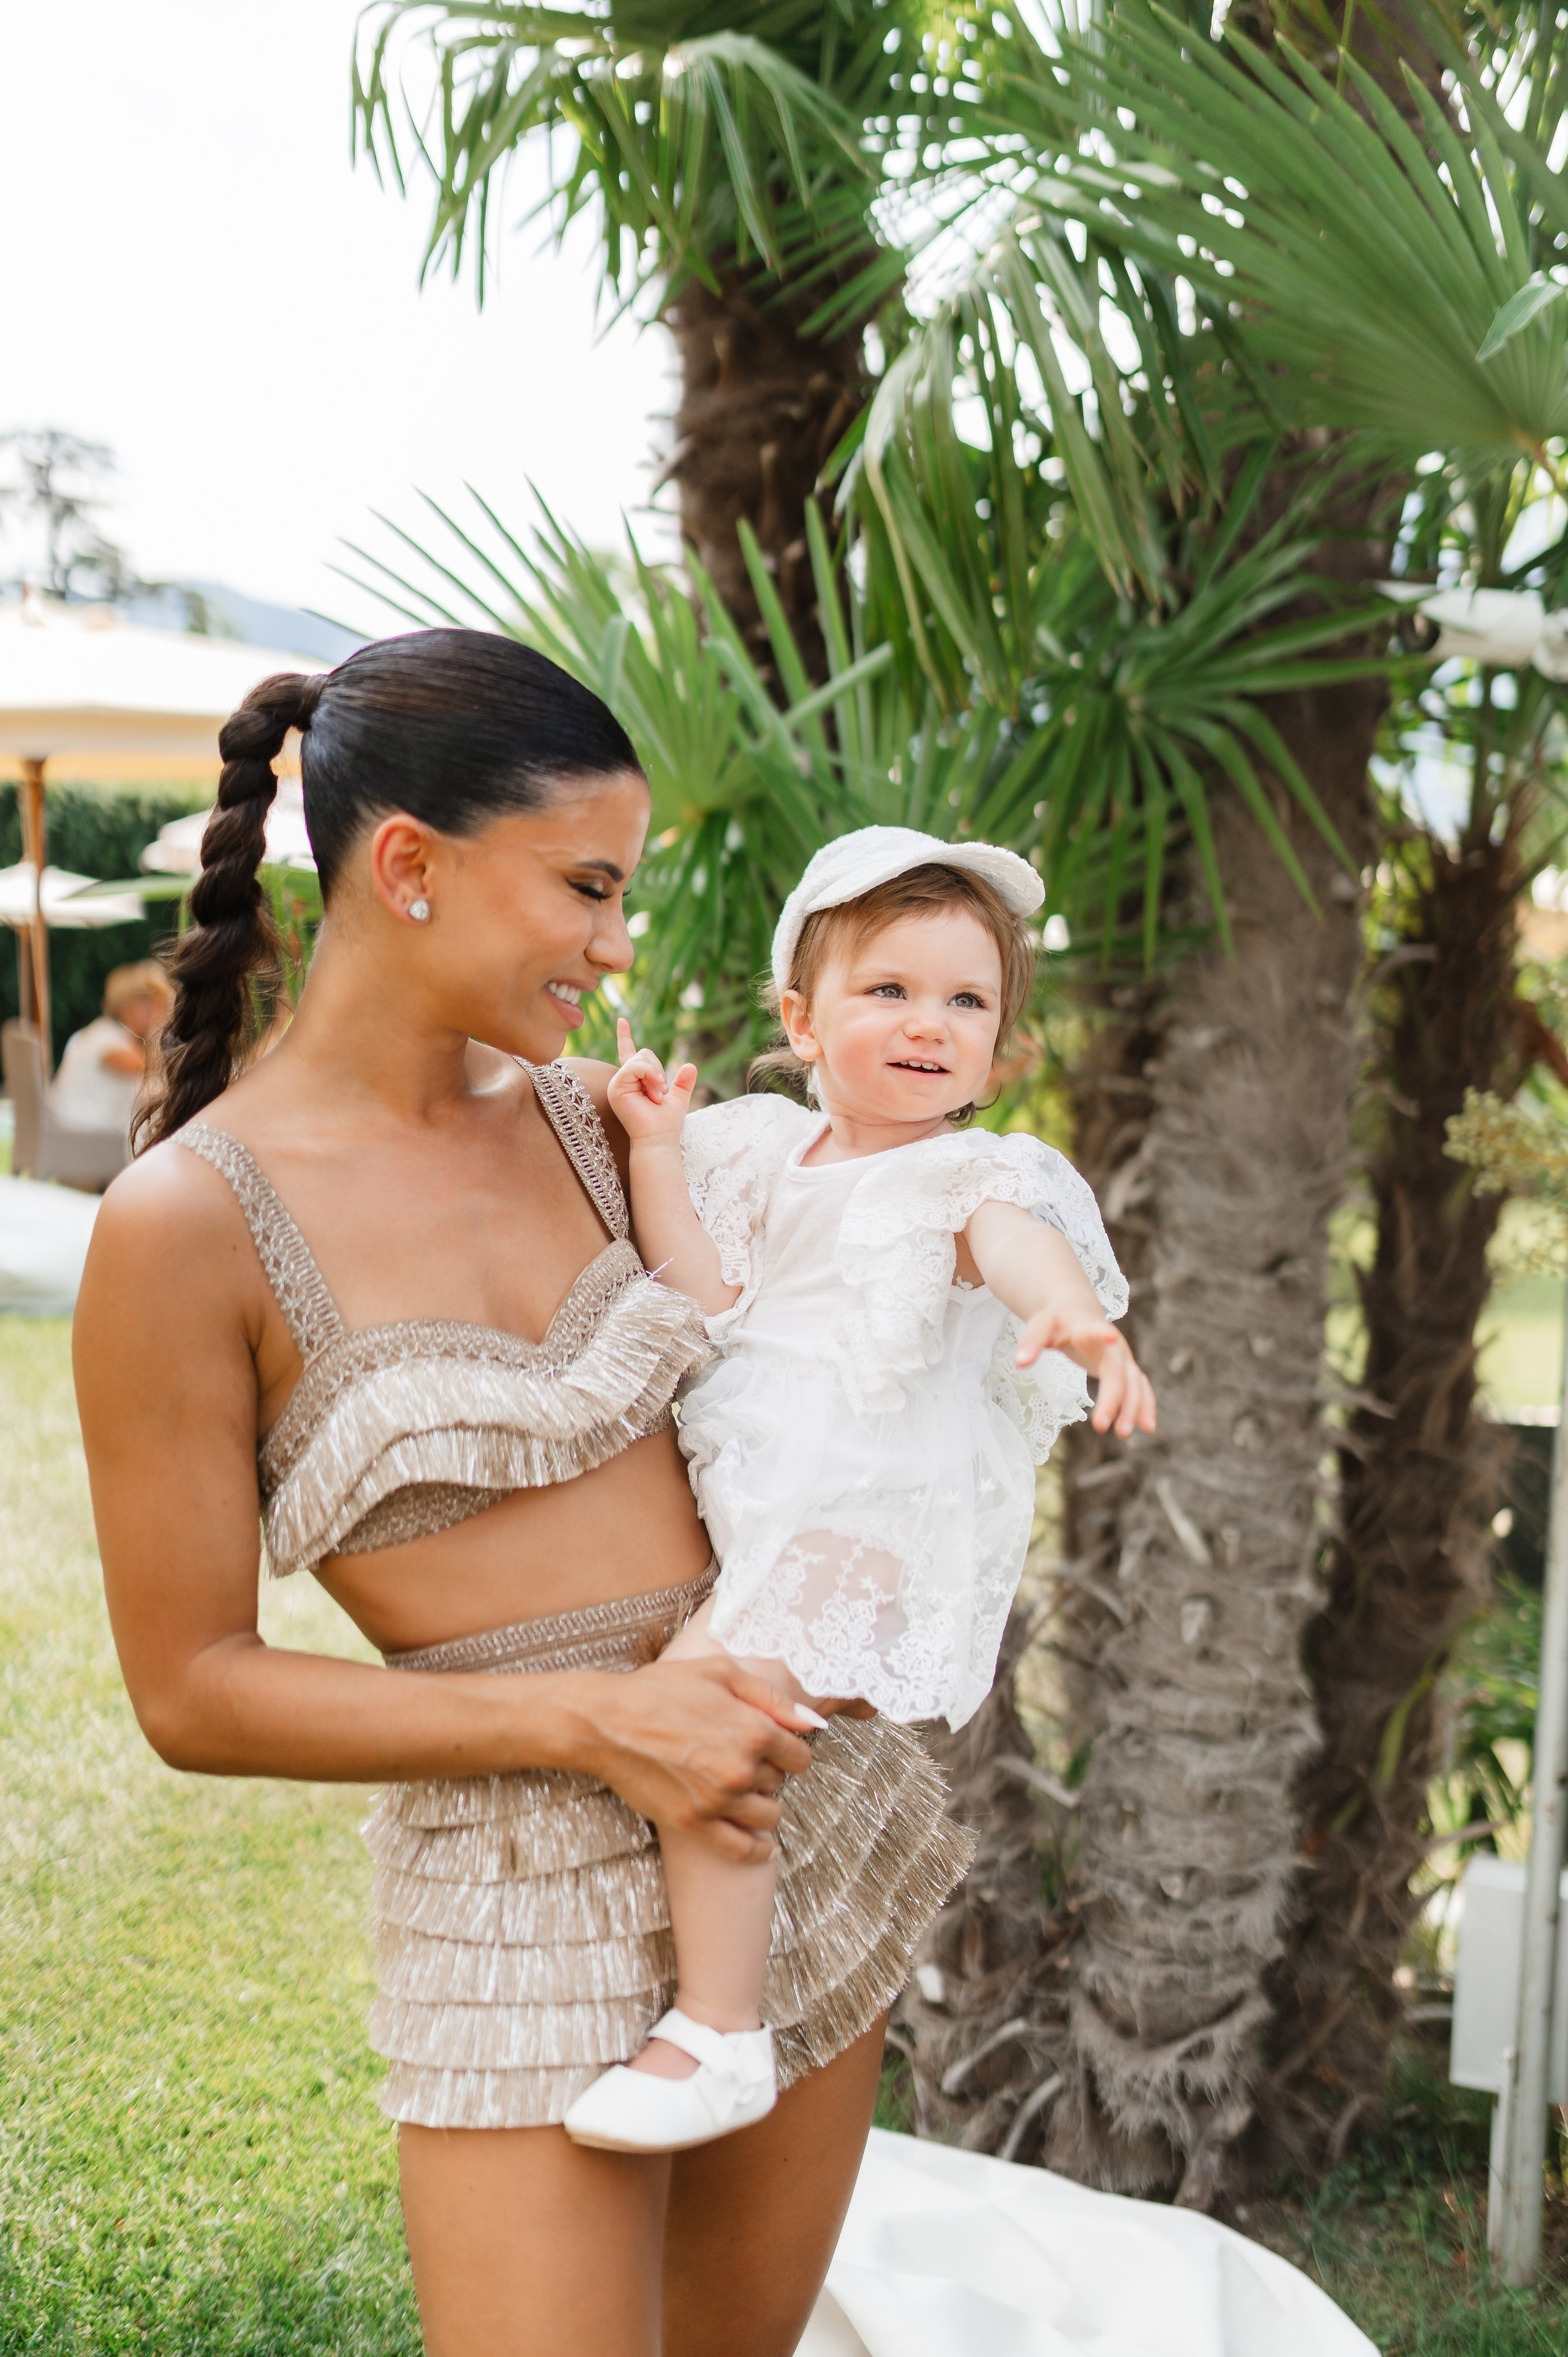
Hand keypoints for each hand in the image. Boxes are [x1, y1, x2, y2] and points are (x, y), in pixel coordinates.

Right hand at [563, 1654, 815, 1863]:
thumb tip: (813, 1721)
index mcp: (754, 1730)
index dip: (788, 1749)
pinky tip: (761, 1842)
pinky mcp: (693, 1823)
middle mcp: (741, 1770)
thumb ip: (772, 1697)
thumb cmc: (662, 1689)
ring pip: (768, 1816)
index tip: (774, 1745)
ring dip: (762, 1804)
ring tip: (743, 1789)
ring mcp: (717, 1800)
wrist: (608, 1721)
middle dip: (768, 1771)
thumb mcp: (721, 1673)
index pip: (800, 1756)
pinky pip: (742, 1850)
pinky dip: (757, 1849)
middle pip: (781, 1783)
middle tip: (742, 1757)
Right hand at [606, 1017, 697, 1144]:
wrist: (659, 1139)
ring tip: (656, 1096)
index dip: (624, 1036)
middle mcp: (623, 1080)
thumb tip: (691, 1065)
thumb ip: (684, 1082)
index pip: (629, 1052)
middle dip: (659, 1070)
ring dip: (656, 1076)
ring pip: (640, 1059)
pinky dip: (649, 1076)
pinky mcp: (616, 1088)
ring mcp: (617, 1083)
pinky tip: (652, 1093)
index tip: (622, 1020)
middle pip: (644, 1053)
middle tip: (661, 1094)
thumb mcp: (679, 1097)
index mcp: (635, 1080)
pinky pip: (635, 1067)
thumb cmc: (666, 1123)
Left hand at [1015, 1310, 1156, 1439]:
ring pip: (1134, 1383)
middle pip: (1117, 1371)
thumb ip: (1031, 1341)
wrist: (1079, 1310)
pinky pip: (1141, 1388)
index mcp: (1088, 1327)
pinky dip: (1145, 1405)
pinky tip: (1147, 1427)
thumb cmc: (1057, 1320)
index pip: (1094, 1330)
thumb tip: (1019, 1363)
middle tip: (1100, 1426)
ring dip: (1132, 1408)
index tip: (1109, 1336)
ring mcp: (1123, 1357)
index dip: (1101, 1333)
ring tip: (1123, 1434)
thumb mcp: (1040, 1325)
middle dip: (1113, 1398)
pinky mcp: (1126, 1369)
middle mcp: (1113, 1344)